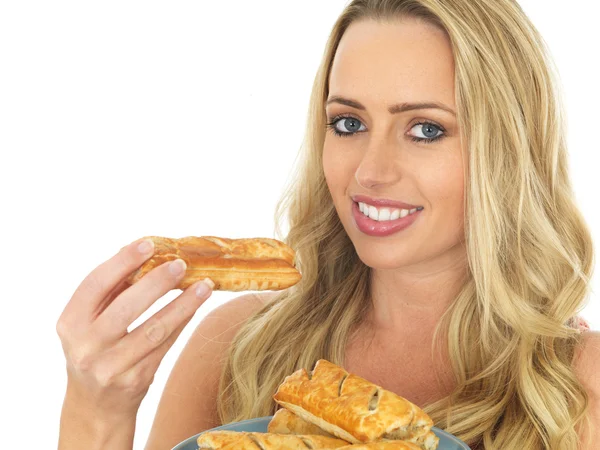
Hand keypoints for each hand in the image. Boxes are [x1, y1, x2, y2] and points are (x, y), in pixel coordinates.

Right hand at [56, 237, 213, 417]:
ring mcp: (110, 367)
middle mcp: (85, 347)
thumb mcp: (90, 323)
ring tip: (204, 285)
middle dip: (157, 282)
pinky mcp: (135, 380)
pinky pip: (165, 345)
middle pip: (126, 307)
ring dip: (183, 304)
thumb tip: (147, 252)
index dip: (122, 261)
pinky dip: (183, 322)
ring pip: (154, 329)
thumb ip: (112, 291)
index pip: (95, 284)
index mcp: (70, 323)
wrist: (95, 405)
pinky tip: (196, 306)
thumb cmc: (97, 349)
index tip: (148, 244)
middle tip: (181, 264)